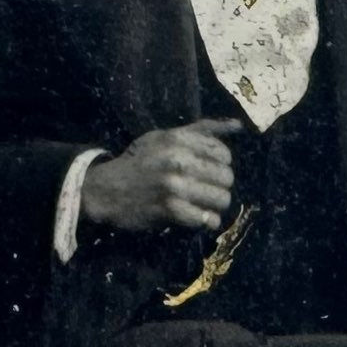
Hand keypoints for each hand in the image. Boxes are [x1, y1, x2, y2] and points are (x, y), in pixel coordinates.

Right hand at [80, 119, 240, 235]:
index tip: (208, 169)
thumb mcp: (166, 137)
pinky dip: (205, 221)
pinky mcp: (170, 210)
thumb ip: (203, 129)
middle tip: (206, 188)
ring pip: (221, 199)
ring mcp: (175, 186)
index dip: (221, 163)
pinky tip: (196, 216)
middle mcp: (178, 160)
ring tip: (203, 203)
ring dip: (215, 204)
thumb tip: (239, 126)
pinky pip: (206, 219)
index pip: (224, 153)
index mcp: (178, 139)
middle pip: (226, 177)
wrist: (107, 189)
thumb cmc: (140, 161)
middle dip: (220, 185)